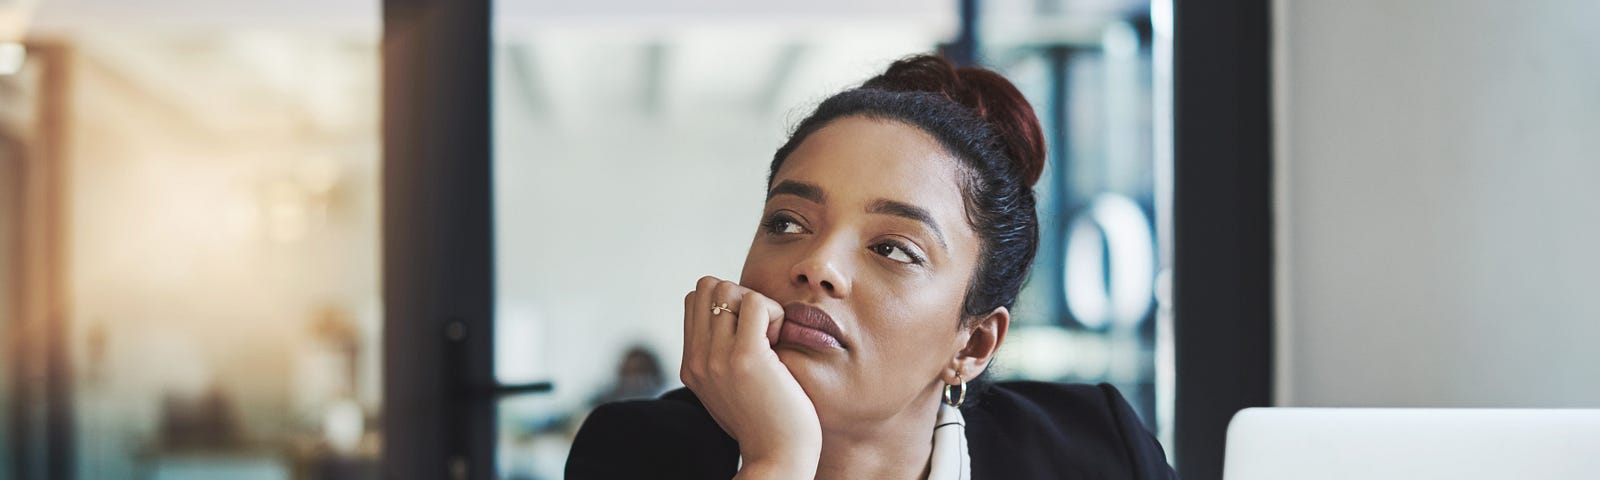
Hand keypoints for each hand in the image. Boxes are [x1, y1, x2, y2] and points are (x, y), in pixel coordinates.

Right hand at [681, 276, 820, 478]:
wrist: (778, 458)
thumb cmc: (768, 422)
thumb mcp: (731, 388)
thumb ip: (721, 357)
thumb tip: (734, 318)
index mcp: (691, 366)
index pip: (694, 300)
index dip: (726, 304)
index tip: (748, 333)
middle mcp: (697, 360)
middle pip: (706, 286)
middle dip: (738, 296)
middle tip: (760, 331)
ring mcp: (717, 359)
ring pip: (728, 288)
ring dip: (757, 304)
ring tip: (770, 338)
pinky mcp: (746, 358)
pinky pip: (756, 302)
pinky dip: (774, 313)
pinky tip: (779, 343)